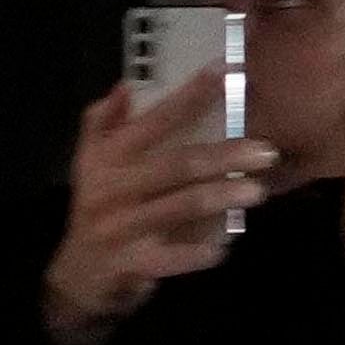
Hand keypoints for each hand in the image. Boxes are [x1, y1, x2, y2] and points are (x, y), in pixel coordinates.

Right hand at [41, 70, 277, 344]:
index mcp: (106, 157)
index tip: (229, 70)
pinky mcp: (130, 263)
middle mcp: (111, 189)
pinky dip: (198, 253)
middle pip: (176, 165)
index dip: (191, 94)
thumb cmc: (100, 206)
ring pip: (179, 207)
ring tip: (258, 192)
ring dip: (221, 198)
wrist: (78, 275)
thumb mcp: (91, 162)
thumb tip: (127, 85)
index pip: (154, 120)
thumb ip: (104, 122)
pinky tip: (222, 248)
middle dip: (223, 155)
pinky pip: (171, 258)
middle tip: (266, 151)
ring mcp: (120, 228)